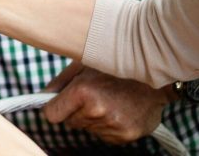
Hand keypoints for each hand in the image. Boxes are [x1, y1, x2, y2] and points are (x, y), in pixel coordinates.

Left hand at [42, 62, 169, 144]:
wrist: (156, 72)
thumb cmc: (116, 63)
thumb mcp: (84, 63)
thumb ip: (60, 81)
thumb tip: (43, 96)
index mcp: (83, 91)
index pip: (51, 115)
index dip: (55, 108)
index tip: (60, 103)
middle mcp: (97, 111)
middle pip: (70, 122)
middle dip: (77, 110)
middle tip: (95, 94)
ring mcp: (112, 125)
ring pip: (88, 128)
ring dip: (94, 117)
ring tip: (110, 99)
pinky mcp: (125, 135)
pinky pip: (105, 135)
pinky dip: (109, 125)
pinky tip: (120, 109)